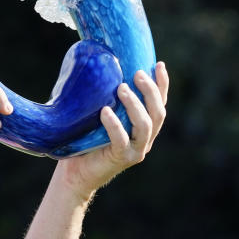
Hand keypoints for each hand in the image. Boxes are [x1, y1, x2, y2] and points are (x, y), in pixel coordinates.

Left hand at [56, 62, 168, 197]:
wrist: (75, 173)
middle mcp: (145, 139)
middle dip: (151, 91)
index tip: (158, 64)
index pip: (160, 103)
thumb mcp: (98, 116)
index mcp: (144, 127)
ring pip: (145, 125)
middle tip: (137, 74)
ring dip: (135, 105)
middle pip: (158, 113)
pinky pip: (121, 140)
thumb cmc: (86, 141)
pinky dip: (114, 124)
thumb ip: (105, 97)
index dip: (162, 84)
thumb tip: (96, 67)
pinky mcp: (121, 158)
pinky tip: (105, 111)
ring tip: (121, 88)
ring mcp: (135, 150)